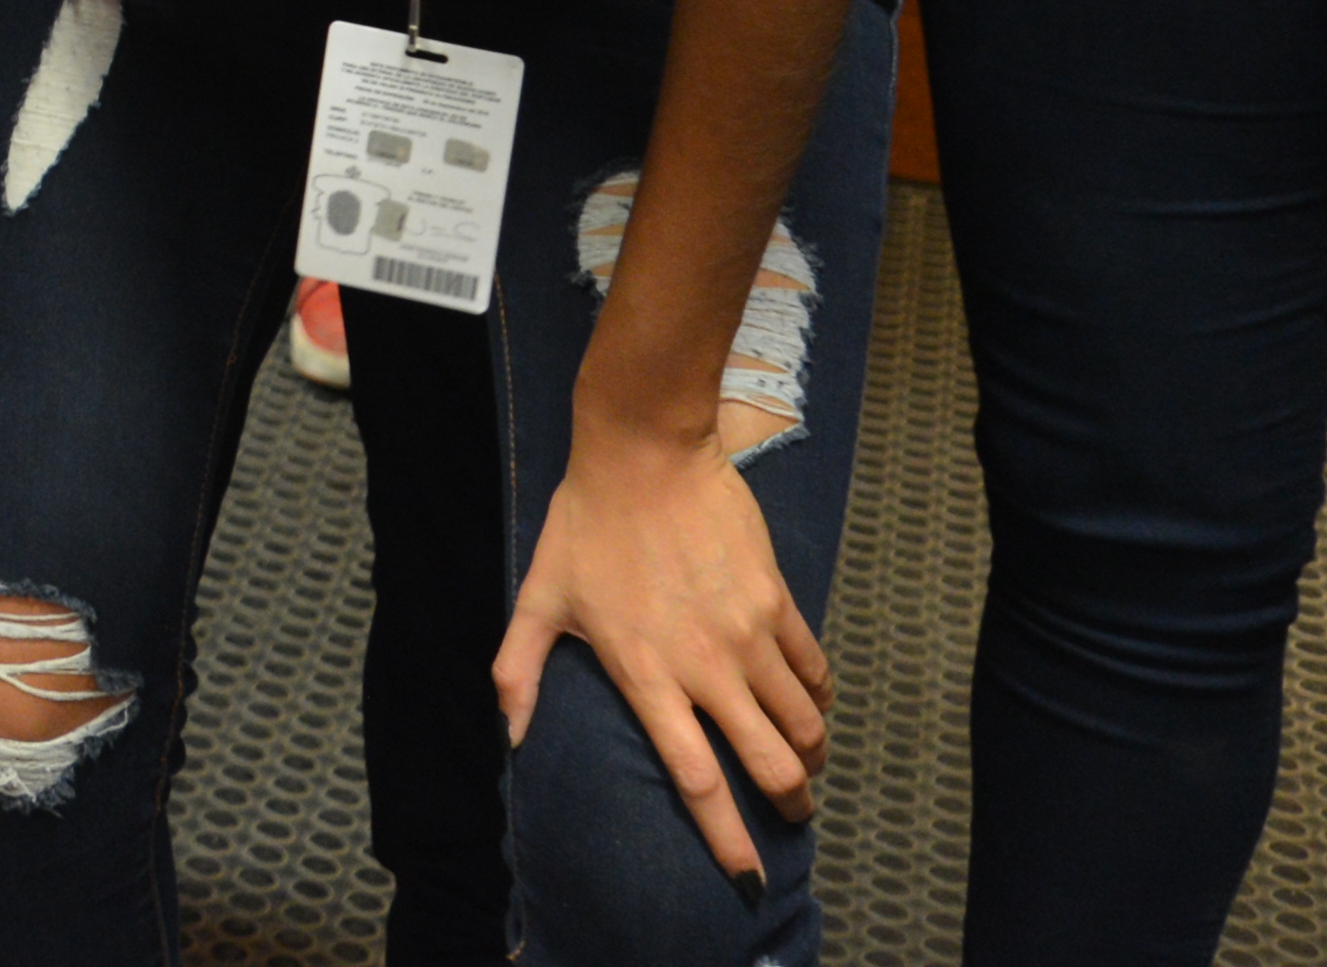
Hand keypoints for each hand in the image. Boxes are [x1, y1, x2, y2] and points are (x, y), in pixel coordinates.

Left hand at [496, 419, 827, 892]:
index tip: (746, 874)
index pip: (696, 780)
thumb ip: (517, 671)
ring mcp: (749, 634)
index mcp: (647, 676)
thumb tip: (507, 733)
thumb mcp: (538, 597)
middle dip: (789, 803)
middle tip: (793, 815)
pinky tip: (812, 705)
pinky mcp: (778, 600)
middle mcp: (707, 667)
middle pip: (770, 764)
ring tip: (805, 763)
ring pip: (805, 722)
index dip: (726, 837)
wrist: (646, 451)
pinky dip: (820, 697)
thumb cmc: (586, 524)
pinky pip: (815, 668)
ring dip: (811, 754)